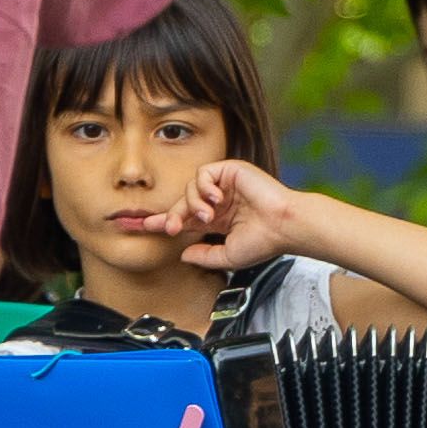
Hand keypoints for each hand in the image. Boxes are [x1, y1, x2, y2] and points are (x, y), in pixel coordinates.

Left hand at [175, 159, 306, 273]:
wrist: (284, 227)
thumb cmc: (264, 242)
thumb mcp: (227, 257)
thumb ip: (204, 256)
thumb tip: (183, 254)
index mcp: (219, 220)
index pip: (186, 219)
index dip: (164, 221)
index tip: (142, 225)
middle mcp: (220, 202)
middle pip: (183, 203)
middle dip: (173, 215)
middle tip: (173, 228)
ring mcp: (224, 185)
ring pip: (191, 188)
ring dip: (193, 204)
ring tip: (208, 217)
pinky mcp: (230, 170)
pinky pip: (203, 173)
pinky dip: (204, 187)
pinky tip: (216, 199)